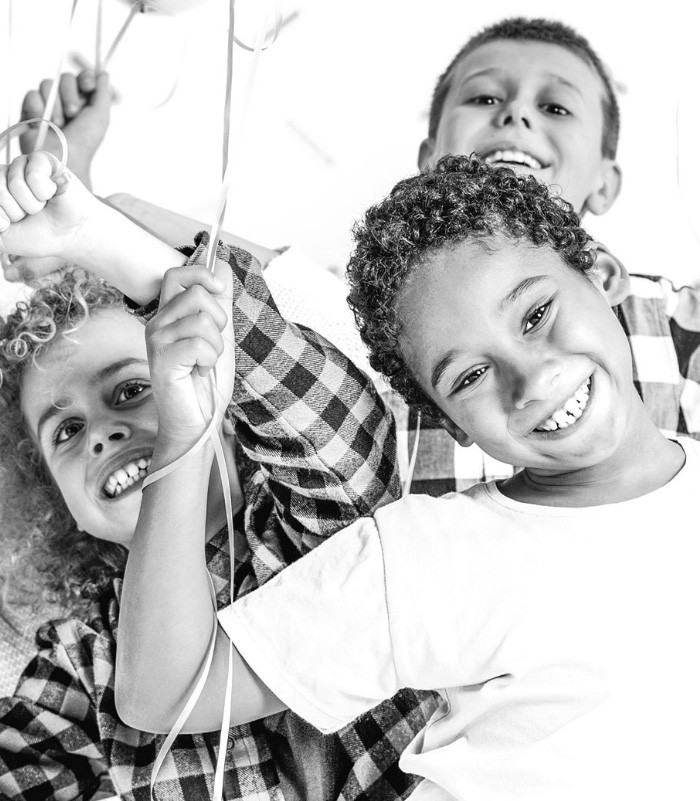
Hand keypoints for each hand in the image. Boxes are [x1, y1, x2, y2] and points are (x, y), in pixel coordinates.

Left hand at [0, 151, 98, 272]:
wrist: (70, 236)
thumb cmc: (39, 235)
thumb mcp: (3, 238)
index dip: (1, 217)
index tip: (12, 224)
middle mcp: (5, 174)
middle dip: (15, 211)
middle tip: (30, 214)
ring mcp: (22, 165)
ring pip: (15, 184)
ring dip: (32, 204)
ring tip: (43, 205)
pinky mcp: (42, 159)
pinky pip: (33, 176)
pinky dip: (44, 192)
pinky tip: (52, 194)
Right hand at [20, 71, 111, 189]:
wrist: (64, 160)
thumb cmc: (84, 143)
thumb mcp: (100, 118)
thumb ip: (102, 94)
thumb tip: (104, 74)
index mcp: (83, 102)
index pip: (81, 77)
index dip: (84, 78)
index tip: (88, 87)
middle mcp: (65, 101)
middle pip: (64, 78)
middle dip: (70, 94)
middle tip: (73, 114)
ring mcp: (47, 105)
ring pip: (47, 84)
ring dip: (55, 105)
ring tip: (59, 124)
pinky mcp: (30, 110)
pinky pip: (31, 95)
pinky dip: (38, 109)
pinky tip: (43, 124)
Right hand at [146, 263, 234, 451]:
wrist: (199, 419)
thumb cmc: (205, 381)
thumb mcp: (219, 335)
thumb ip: (220, 303)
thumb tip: (224, 266)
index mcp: (168, 315)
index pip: (177, 274)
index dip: (202, 274)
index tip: (219, 292)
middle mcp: (157, 323)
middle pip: (196, 293)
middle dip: (219, 319)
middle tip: (212, 345)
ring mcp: (157, 341)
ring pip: (202, 320)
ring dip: (216, 346)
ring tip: (205, 363)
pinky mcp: (163, 359)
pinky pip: (199, 344)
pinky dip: (209, 360)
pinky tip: (199, 372)